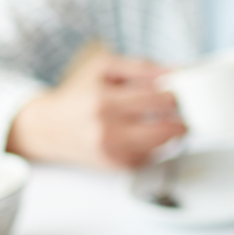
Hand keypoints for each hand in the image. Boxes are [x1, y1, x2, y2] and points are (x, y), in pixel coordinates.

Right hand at [7, 52, 184, 168]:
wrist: (47, 127)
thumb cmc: (79, 93)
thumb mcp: (105, 67)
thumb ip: (143, 67)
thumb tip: (178, 71)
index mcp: (104, 101)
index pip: (160, 99)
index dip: (179, 94)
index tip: (186, 90)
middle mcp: (106, 131)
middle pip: (167, 128)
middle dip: (182, 116)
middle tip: (185, 107)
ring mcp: (112, 153)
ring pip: (164, 146)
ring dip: (174, 132)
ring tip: (169, 119)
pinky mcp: (116, 167)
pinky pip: (151, 157)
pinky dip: (156, 145)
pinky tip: (146, 133)